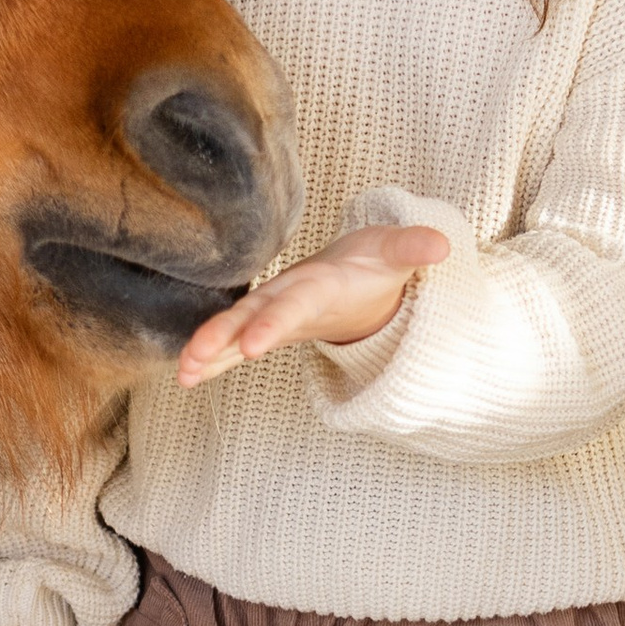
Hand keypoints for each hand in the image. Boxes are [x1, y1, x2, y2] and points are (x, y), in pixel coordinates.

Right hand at [177, 223, 451, 385]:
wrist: (354, 265)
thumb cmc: (372, 262)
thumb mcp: (395, 255)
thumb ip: (412, 249)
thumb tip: (442, 246)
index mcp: (316, 283)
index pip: (292, 303)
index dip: (271, 322)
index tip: (254, 345)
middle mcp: (285, 296)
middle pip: (247, 315)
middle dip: (220, 335)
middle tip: (193, 359)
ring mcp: (271, 313)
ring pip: (231, 330)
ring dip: (206, 350)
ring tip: (182, 376)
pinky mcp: (266, 330)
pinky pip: (233, 346)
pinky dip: (213, 360)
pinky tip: (189, 379)